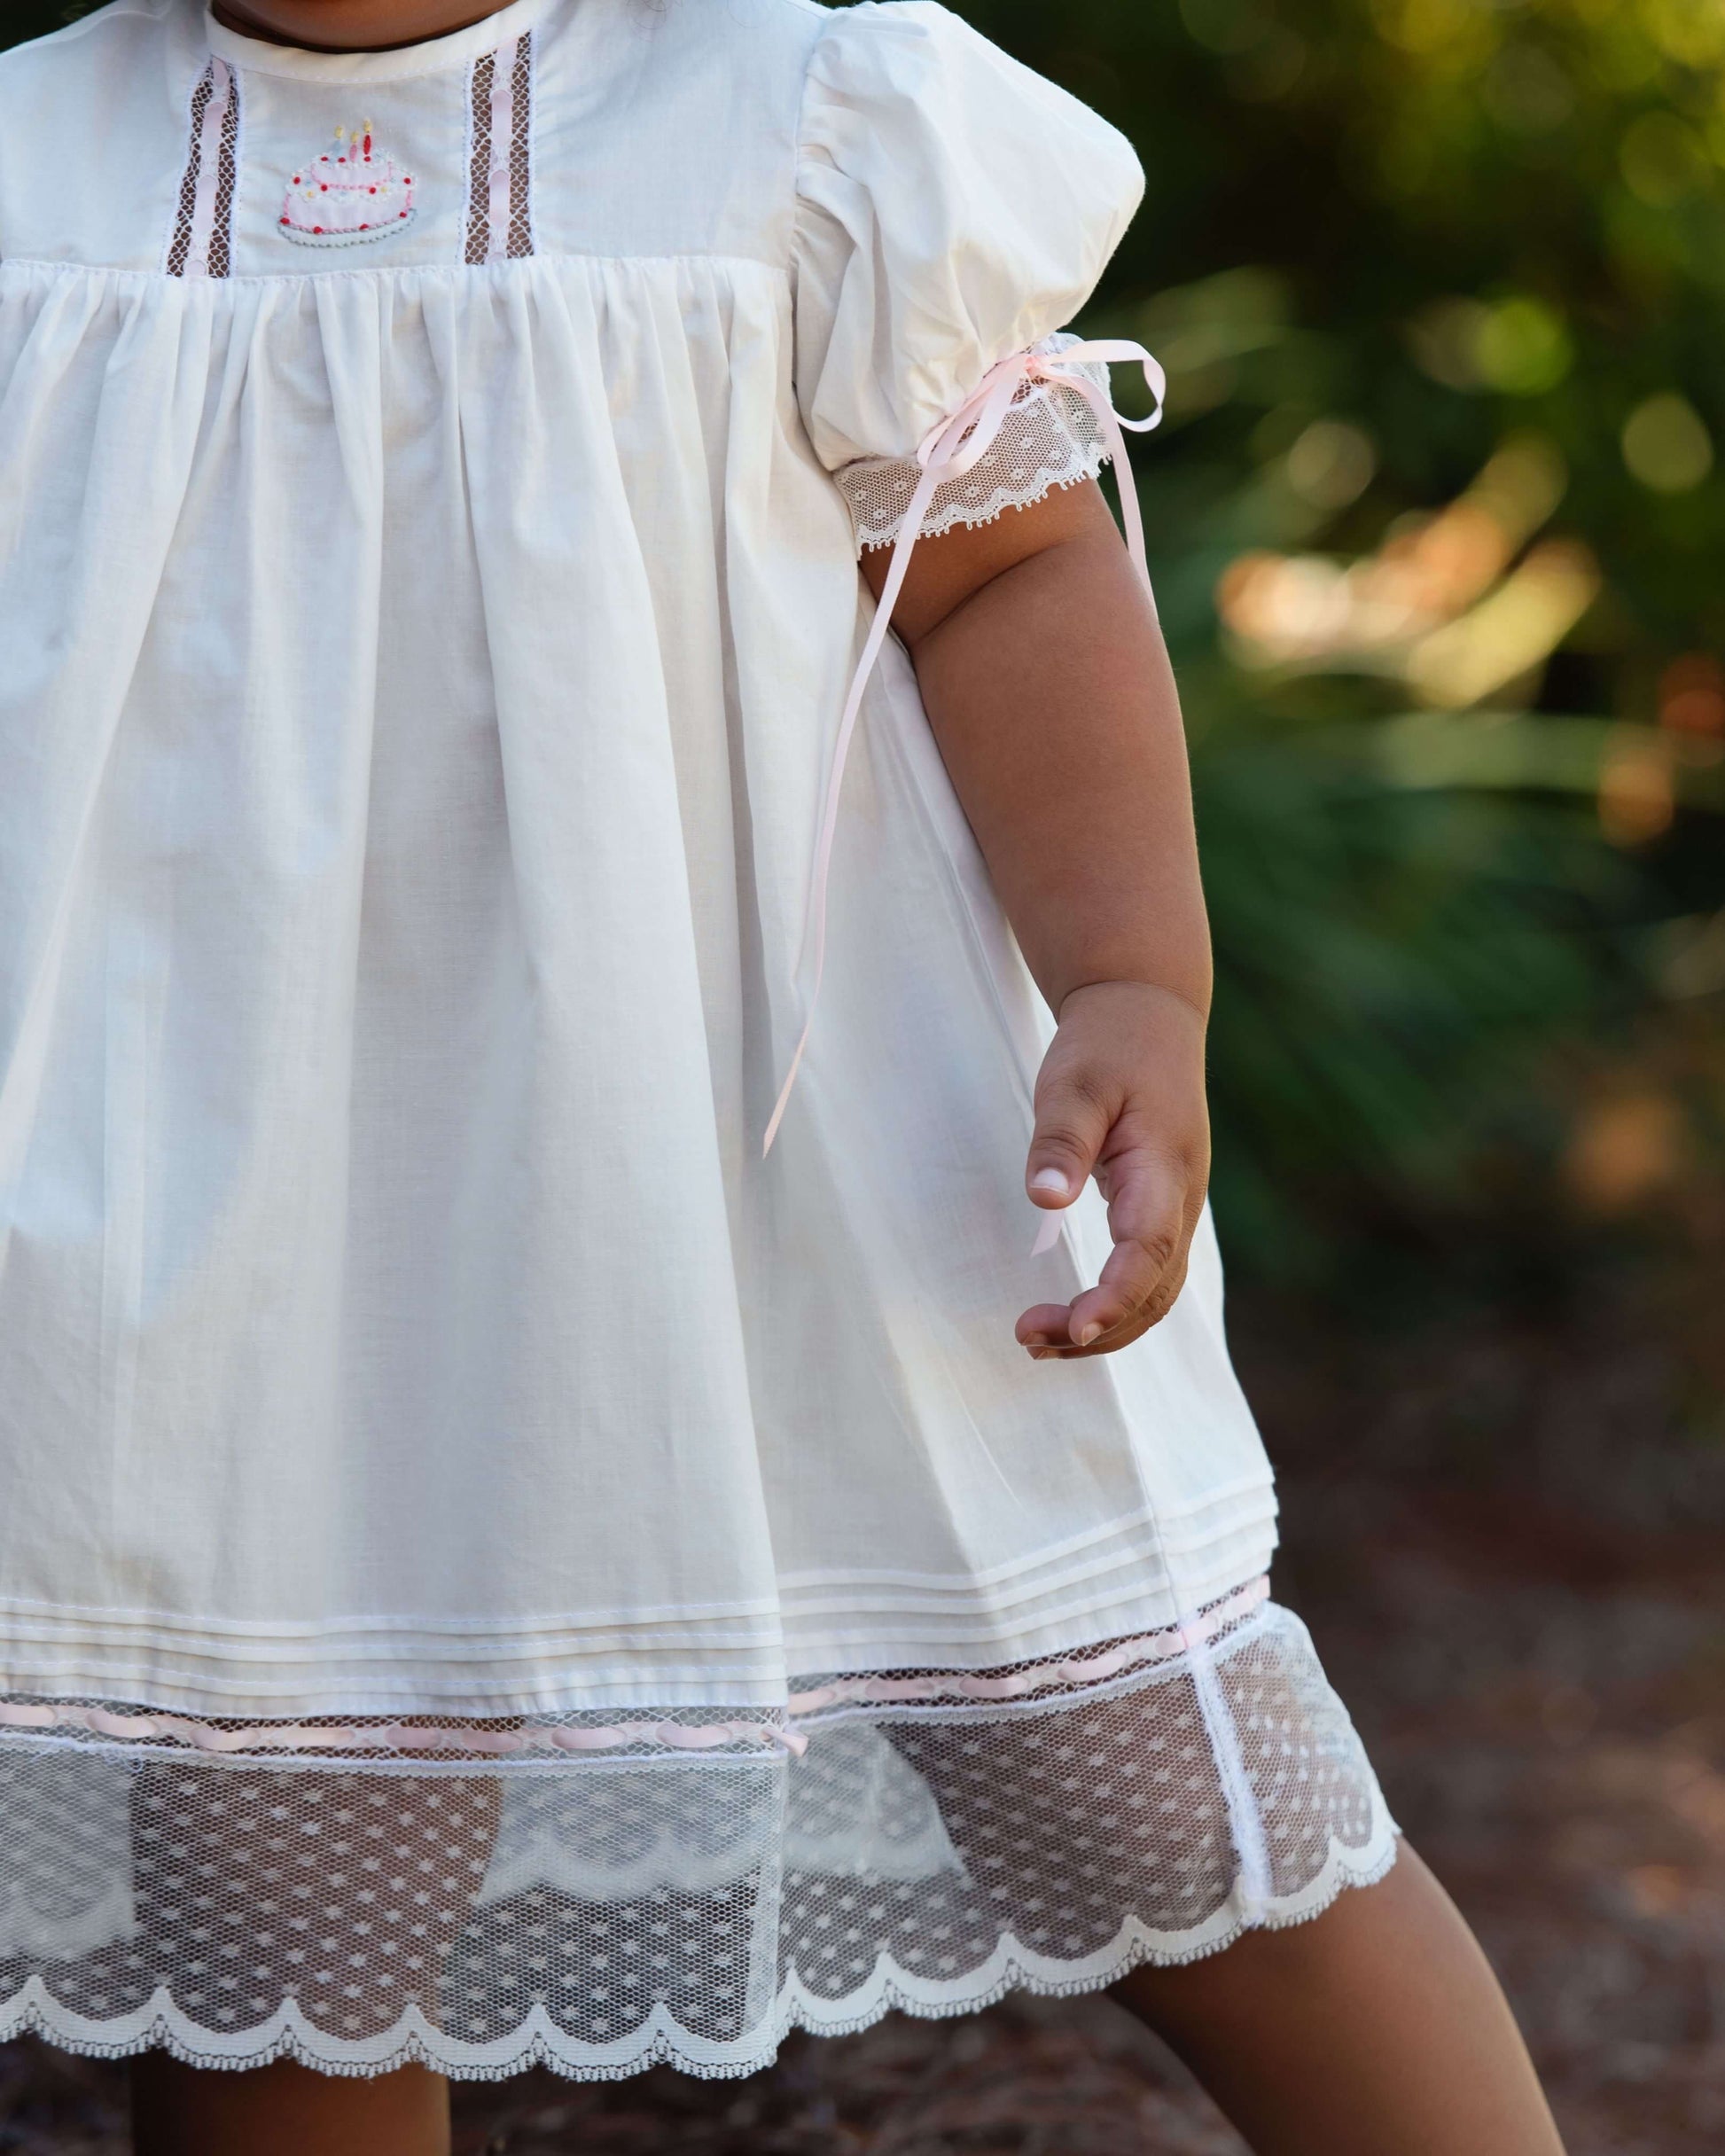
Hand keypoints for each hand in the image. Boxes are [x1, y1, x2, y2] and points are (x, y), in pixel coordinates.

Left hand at [1015, 981, 1210, 1358]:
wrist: (1148, 1012)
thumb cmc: (1108, 1044)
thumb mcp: (1076, 1080)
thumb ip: (1061, 1140)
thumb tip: (1044, 1200)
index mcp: (1164, 1167)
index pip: (1148, 1250)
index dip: (1116, 1297)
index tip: (1075, 1328)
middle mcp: (1181, 1198)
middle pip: (1155, 1290)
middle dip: (1099, 1329)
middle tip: (1027, 1339)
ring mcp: (1176, 1206)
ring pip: (1157, 1292)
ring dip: (1105, 1328)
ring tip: (1037, 1341)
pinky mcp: (1160, 1208)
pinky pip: (1149, 1275)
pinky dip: (1114, 1307)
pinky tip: (1069, 1319)